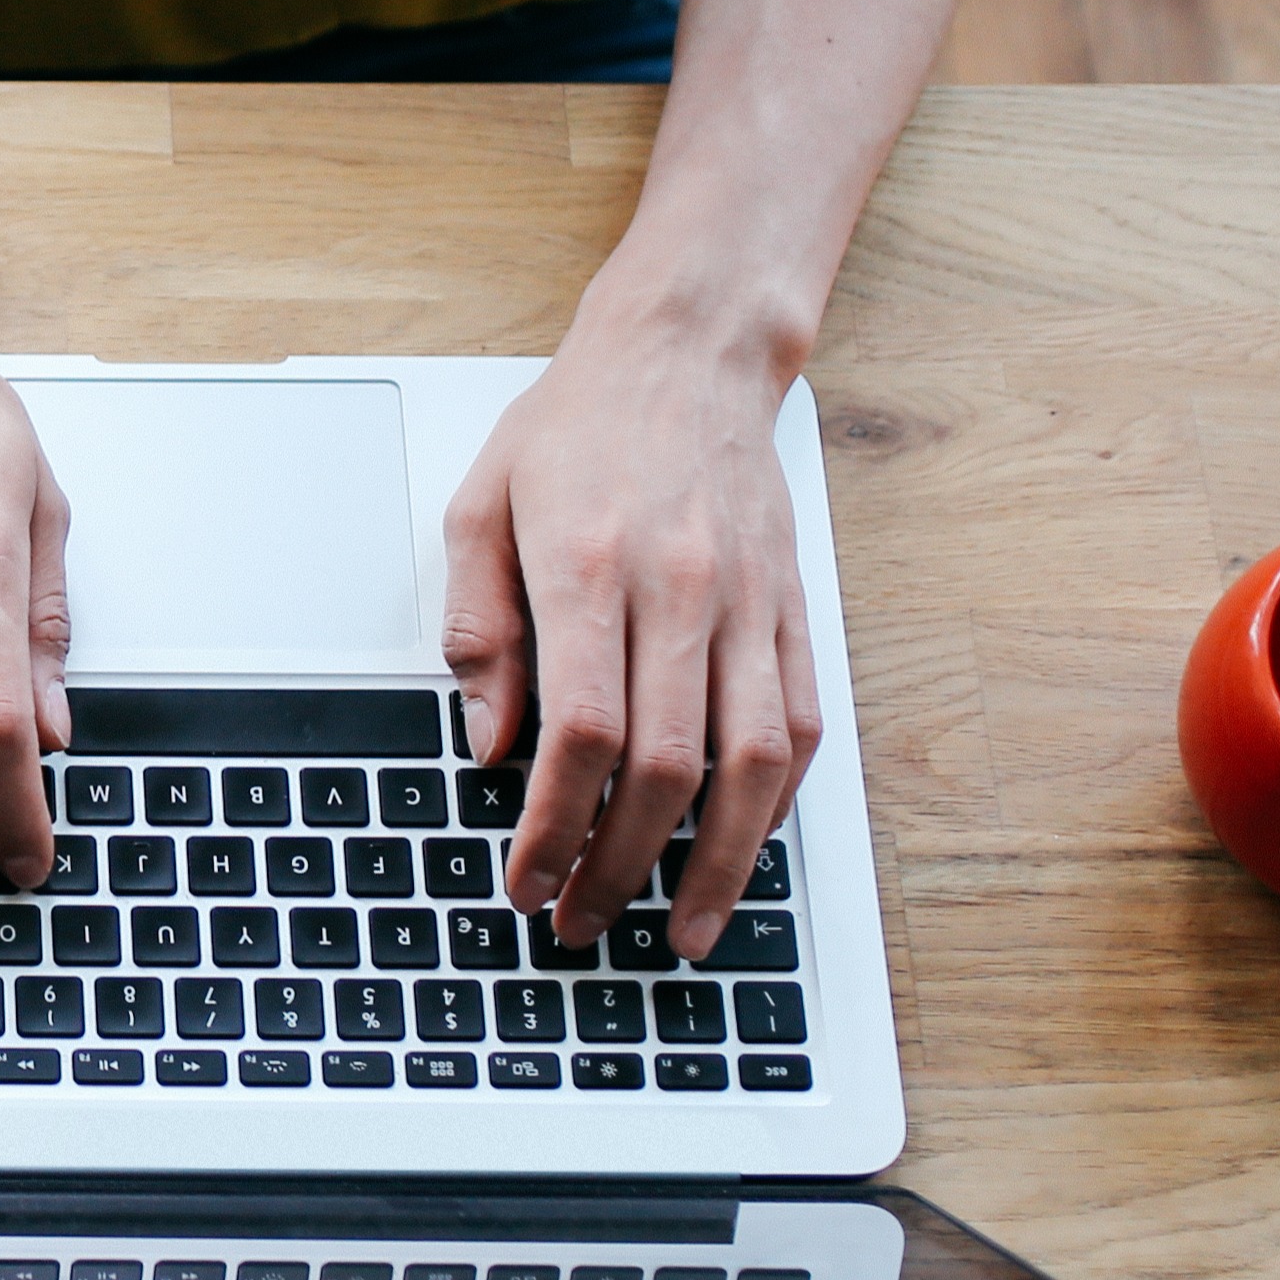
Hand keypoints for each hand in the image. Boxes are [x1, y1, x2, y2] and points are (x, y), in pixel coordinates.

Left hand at [440, 317, 823, 963]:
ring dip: (719, 864)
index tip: (528, 882)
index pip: (580, 733)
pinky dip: (775, 803)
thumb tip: (487, 746)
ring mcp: (749, 601)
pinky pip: (801, 725)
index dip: (555, 826)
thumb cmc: (574, 427)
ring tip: (686, 928)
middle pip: (667, 766)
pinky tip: (742, 848)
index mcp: (589, 568)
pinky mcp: (794, 606)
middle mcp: (680, 590)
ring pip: (753, 764)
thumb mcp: (481, 506)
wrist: (685, 350)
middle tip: (582, 921)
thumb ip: (477, 629)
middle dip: (622, 866)